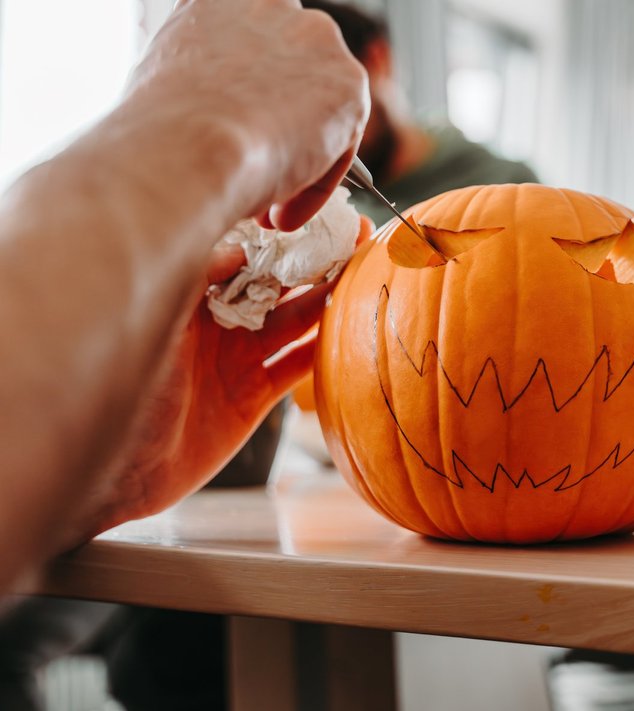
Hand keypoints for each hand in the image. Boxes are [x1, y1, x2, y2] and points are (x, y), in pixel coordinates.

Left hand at [84, 248, 335, 535]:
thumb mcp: (155, 326)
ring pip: (293, 322)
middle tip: (358, 240)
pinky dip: (323, 350)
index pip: (246, 255)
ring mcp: (237, 359)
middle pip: (277, 284)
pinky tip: (351, 332)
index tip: (317, 220)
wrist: (116, 474)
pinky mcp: (253, 397)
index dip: (283, 237)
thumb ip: (194, 282)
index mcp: (187, 297)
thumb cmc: (114, 393)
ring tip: (365, 278)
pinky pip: (296, 367)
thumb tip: (239, 248)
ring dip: (328, 301)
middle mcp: (216, 323)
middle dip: (316, 261)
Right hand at [125, 0, 367, 230]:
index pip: (250, 54)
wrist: (193, 143)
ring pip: (315, 113)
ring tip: (266, 204)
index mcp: (221, 1)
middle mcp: (270, 6)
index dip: (244, 107)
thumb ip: (205, 83)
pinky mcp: (349, 84)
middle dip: (275, 129)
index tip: (232, 141)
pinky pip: (337, 145)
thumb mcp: (165, 82)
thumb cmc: (162, 127)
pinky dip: (313, 184)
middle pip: (287, 79)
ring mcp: (315, 41)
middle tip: (253, 174)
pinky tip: (281, 211)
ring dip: (297, 161)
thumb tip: (218, 119)